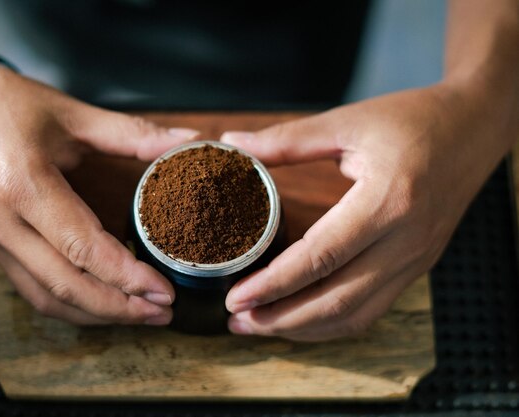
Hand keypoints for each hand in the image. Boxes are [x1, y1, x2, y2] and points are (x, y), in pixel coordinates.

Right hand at [0, 65, 199, 325]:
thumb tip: (187, 139)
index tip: (163, 291)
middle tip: (161, 312)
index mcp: (23, 184)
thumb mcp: (74, 115)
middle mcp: (2, 221)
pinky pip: (33, 289)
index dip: (126, 276)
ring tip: (140, 315)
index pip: (82, 247)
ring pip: (47, 297)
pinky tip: (102, 304)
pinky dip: (71, 304)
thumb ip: (134, 132)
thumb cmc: (10, 106)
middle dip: (118, 307)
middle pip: (65, 284)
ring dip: (96, 314)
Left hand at [221, 84, 514, 340]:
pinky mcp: (416, 265)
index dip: (274, 283)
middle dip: (281, 319)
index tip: (236, 296)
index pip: (320, 257)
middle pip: (337, 300)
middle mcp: (406, 241)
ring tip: (260, 325)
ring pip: (356, 314)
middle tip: (237, 321)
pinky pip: (373, 308)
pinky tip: (301, 318)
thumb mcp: (349, 122)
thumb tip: (234, 144)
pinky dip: (332, 321)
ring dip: (304, 328)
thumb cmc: (414, 120)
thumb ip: (289, 139)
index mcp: (387, 201)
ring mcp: (415, 259)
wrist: (475, 128)